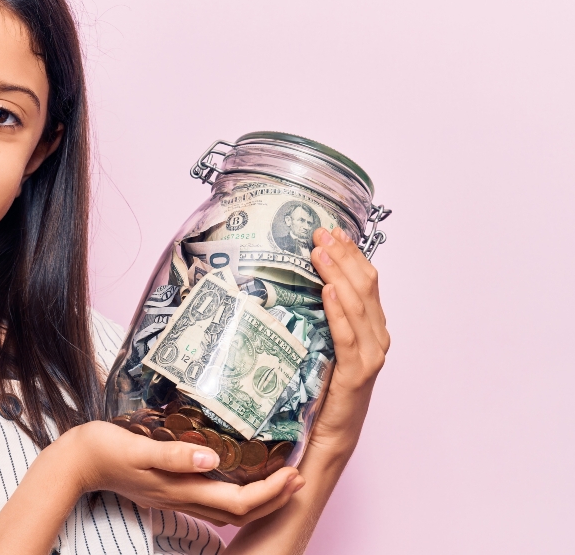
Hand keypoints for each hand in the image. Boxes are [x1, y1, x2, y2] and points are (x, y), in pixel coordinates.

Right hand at [52, 421, 304, 526]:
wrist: (75, 463)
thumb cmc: (103, 449)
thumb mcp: (138, 446)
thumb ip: (174, 454)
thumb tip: (211, 458)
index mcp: (180, 488)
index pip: (238, 501)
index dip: (270, 492)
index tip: (293, 473)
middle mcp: (182, 497)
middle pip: (240, 513)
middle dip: (274, 499)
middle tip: (298, 477)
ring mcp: (175, 496)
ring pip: (228, 510)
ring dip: (260, 499)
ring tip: (279, 478)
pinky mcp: (169, 489)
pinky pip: (212, 501)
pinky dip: (237, 494)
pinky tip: (240, 477)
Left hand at [308, 227, 391, 456]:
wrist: (328, 438)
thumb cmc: (321, 395)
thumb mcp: (319, 348)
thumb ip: (317, 320)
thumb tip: (293, 286)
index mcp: (370, 329)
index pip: (365, 282)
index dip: (349, 254)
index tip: (330, 231)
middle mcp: (377, 339)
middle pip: (365, 287)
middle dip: (343, 256)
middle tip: (321, 233)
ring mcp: (370, 357)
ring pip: (359, 306)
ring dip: (339, 275)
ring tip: (321, 253)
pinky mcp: (357, 375)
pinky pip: (349, 338)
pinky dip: (340, 313)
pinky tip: (329, 292)